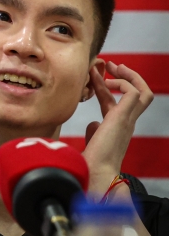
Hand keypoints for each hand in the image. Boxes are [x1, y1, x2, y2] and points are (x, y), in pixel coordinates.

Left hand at [82, 61, 153, 194]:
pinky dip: (122, 82)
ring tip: (112, 67)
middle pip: (137, 94)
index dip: (104, 86)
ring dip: (129, 76)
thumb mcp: (93, 140)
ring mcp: (129, 119)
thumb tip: (92, 123)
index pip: (115, 101)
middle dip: (125, 76)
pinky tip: (106, 81)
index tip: (92, 74)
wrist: (95, 171)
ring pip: (143, 92)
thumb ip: (94, 131)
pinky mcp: (125, 117)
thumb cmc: (91, 160)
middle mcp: (127, 122)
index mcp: (118, 126)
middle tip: (108, 64)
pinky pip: (134, 92)